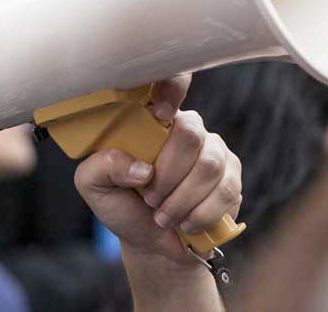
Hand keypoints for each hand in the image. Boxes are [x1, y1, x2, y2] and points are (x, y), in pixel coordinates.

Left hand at [74, 75, 242, 266]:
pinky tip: (186, 223)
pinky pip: (226, 190)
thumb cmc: (123, 205)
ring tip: (164, 216)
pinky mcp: (232, 176)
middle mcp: (187, 128)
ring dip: (182, 200)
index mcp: (153, 120)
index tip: (159, 114)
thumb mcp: (95, 185)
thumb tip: (141, 167)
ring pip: (209, 166)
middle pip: (190, 134)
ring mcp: (214, 150)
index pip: (171, 84)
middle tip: (151, 199)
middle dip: (168, 175)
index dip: (171, 90)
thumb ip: (103, 166)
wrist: (151, 243)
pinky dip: (202, 214)